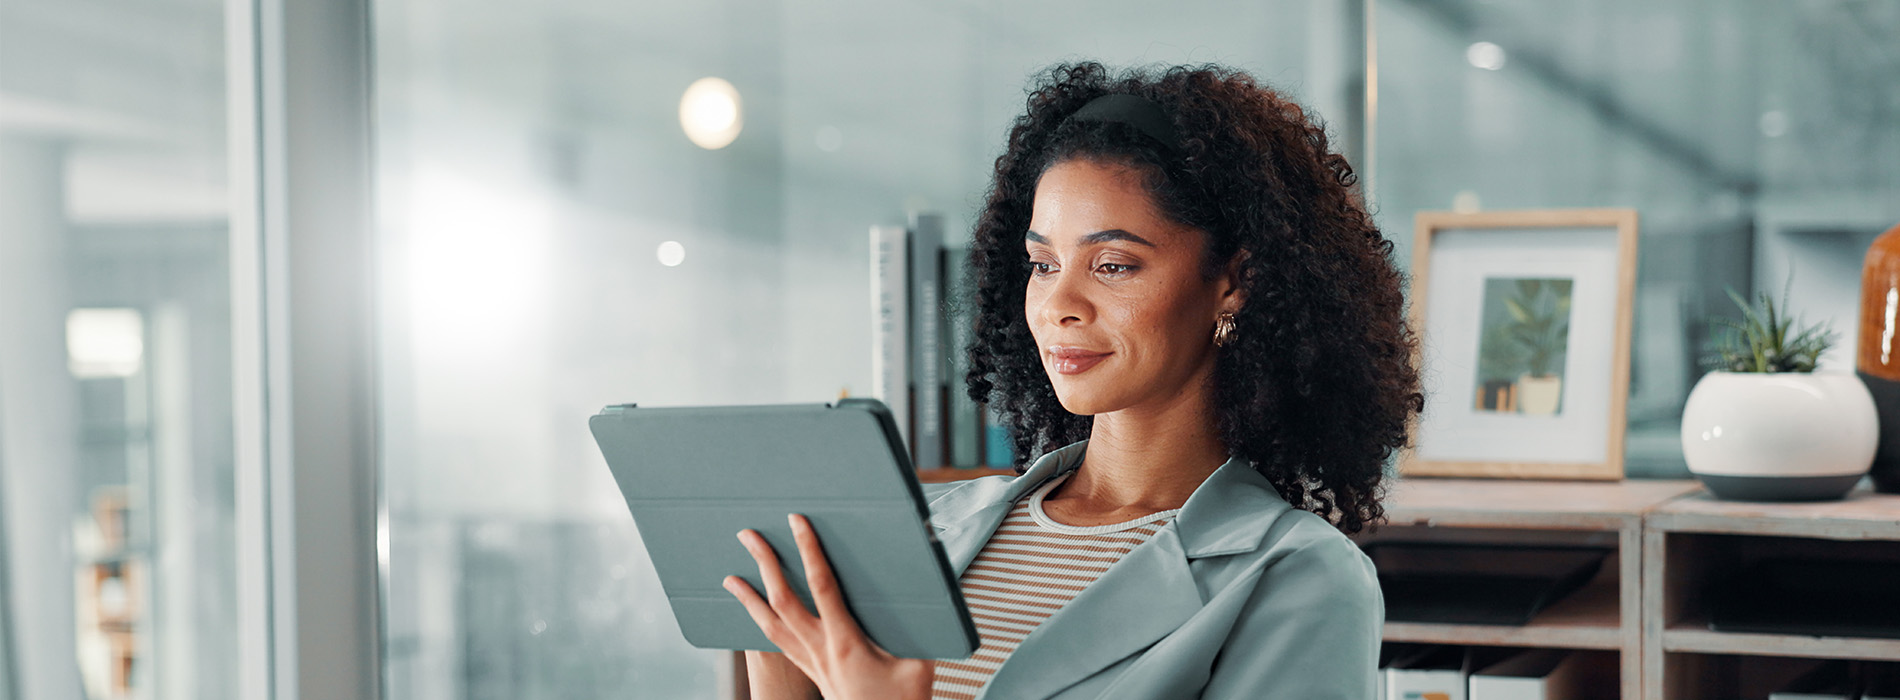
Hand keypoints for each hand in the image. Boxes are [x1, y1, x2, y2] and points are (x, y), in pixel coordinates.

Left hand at [725, 513, 935, 699]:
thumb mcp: (919, 661)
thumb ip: (917, 626)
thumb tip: (922, 589)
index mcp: (846, 641)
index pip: (822, 585)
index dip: (808, 550)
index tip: (797, 523)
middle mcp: (820, 650)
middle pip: (782, 601)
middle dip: (764, 564)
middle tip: (748, 535)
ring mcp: (810, 662)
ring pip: (769, 626)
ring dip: (748, 599)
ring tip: (730, 578)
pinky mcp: (810, 671)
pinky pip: (777, 643)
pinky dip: (761, 623)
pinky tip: (754, 613)